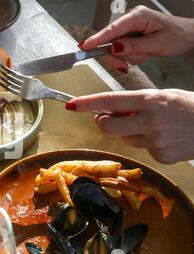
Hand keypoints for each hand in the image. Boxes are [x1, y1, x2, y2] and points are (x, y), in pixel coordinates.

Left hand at [66, 89, 193, 163]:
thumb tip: (111, 109)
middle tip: (110, 117)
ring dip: (130, 133)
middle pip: (107, 127)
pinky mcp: (160, 156)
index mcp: (149, 100)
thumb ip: (137, 103)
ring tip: (153, 126)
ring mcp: (154, 141)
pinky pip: (143, 150)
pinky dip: (148, 144)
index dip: (87, 103)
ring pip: (125, 139)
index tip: (72, 105)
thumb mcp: (164, 96)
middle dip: (104, 122)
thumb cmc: (190, 107)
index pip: (109, 101)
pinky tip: (165, 138)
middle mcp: (149, 121)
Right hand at [79, 6, 193, 71]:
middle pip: (110, 41)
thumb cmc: (178, 36)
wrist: (187, 37)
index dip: (96, 39)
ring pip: (115, 48)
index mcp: (138, 16)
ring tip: (145, 54)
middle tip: (124, 66)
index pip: (112, 29)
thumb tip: (115, 48)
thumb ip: (134, 46)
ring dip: (127, 57)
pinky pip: (121, 50)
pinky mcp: (129, 36)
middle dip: (117, 55)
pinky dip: (130, 56)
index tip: (84, 47)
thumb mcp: (157, 44)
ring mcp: (129, 27)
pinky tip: (143, 53)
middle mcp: (131, 19)